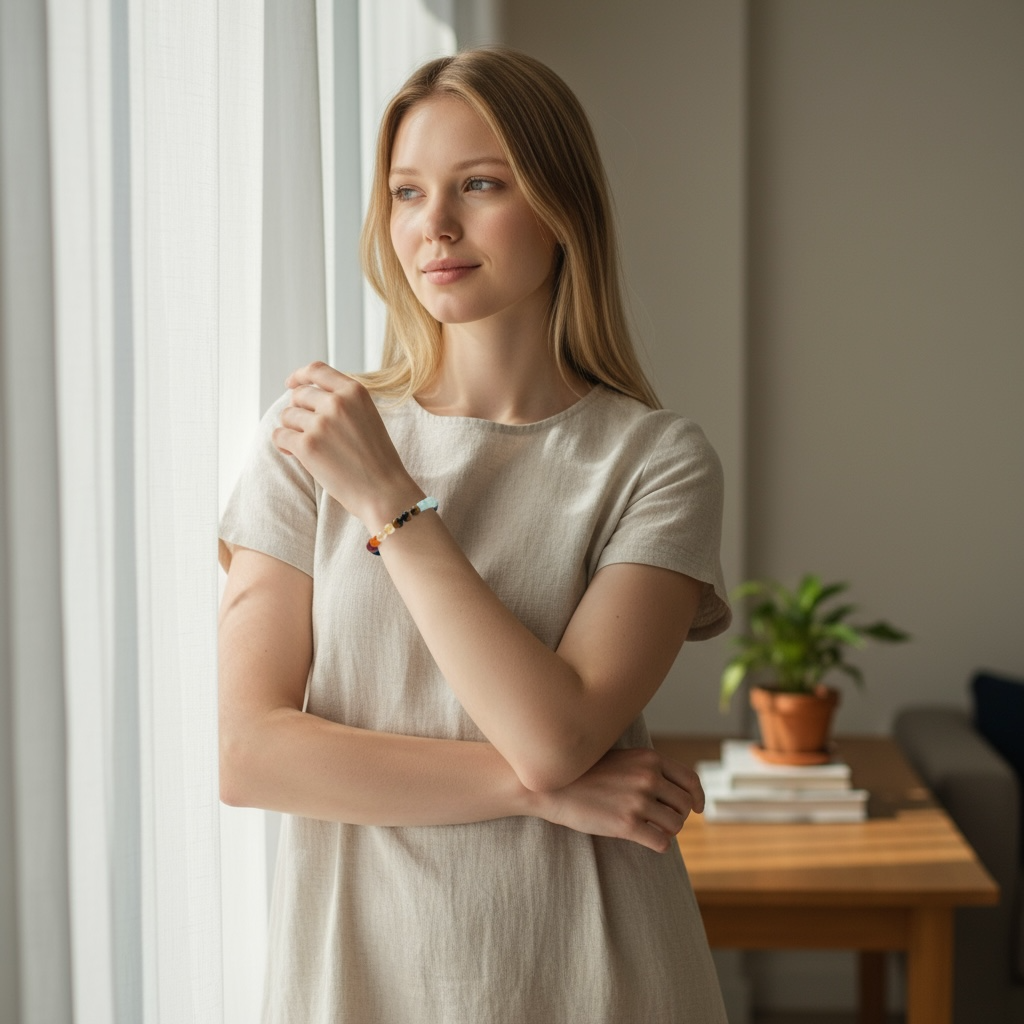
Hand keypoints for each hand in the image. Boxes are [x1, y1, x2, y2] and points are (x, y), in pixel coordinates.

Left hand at [272, 362, 420, 526]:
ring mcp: (321, 423)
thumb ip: (343, 402)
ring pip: (287, 416)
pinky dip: (283, 445)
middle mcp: (337, 402)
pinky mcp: (307, 446)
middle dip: (298, 412)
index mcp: (355, 392)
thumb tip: (306, 395)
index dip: (300, 375)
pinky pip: (279, 436)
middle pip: (299, 395)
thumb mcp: (367, 417)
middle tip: (306, 431)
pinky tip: (293, 453)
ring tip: (304, 445)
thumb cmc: (377, 459)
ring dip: (291, 430)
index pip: (317, 370)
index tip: (291, 384)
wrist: (384, 491)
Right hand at [533, 747, 704, 852]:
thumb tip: (671, 789)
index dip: (698, 797)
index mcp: (649, 759)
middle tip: (662, 821)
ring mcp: (639, 801)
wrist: (552, 784)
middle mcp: (648, 777)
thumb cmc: (585, 773)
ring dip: (667, 831)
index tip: (698, 809)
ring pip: (676, 826)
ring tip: (650, 828)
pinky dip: (658, 844)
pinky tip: (644, 838)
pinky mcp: (627, 825)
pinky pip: (662, 843)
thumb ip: (647, 768)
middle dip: (677, 816)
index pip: (690, 780)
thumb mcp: (621, 758)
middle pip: (685, 806)